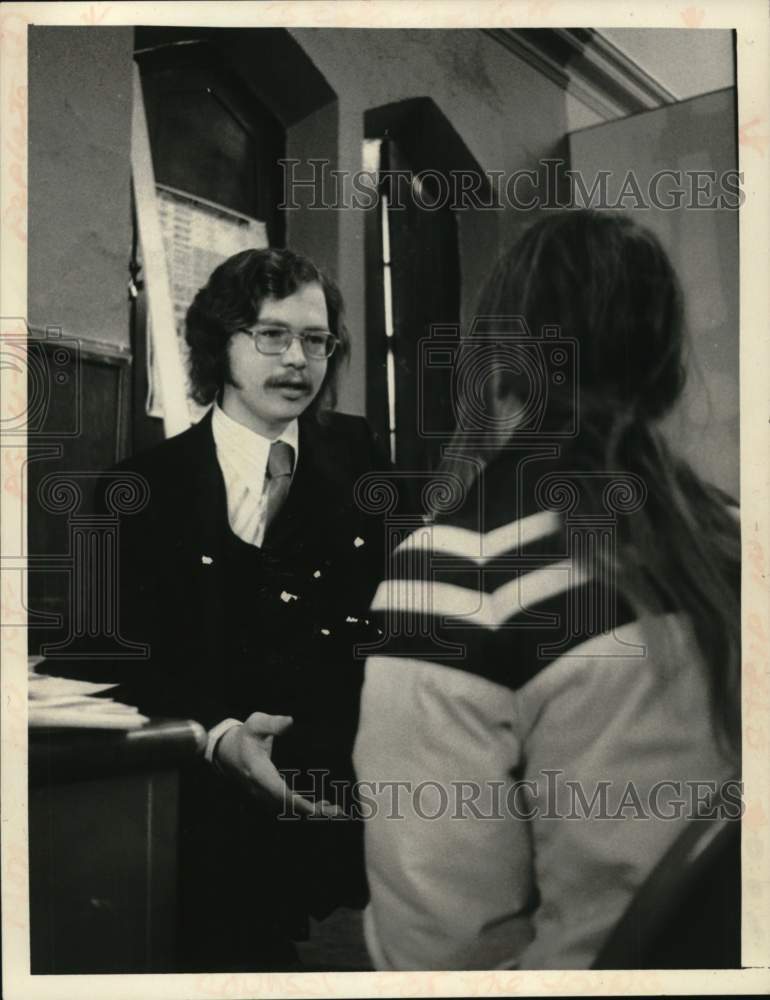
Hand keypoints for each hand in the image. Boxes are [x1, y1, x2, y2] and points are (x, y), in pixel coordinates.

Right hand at [214, 712, 342, 817]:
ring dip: (312, 812)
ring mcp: (264, 795)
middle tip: (337, 811)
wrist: (227, 752)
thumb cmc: (246, 736)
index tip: (314, 808)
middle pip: (287, 806)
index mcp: (258, 772)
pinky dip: (306, 809)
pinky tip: (325, 806)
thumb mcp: (255, 724)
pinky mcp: (269, 796)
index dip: (295, 801)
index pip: (277, 792)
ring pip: (289, 809)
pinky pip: (288, 807)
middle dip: (311, 811)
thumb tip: (289, 722)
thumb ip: (272, 723)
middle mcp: (261, 789)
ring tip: (337, 811)